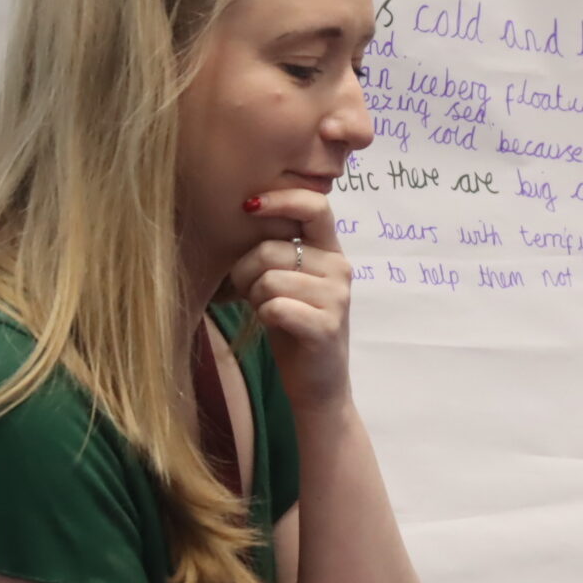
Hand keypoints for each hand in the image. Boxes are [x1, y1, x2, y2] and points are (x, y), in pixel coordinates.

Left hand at [229, 188, 353, 407]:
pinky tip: (275, 326)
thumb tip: (242, 214)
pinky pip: (275, 307)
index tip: (248, 206)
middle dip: (245, 271)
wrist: (318, 384)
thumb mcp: (288, 280)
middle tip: (249, 291)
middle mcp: (340, 268)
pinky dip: (264, 317)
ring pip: (269, 279)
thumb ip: (277, 249)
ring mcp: (337, 298)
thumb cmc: (294, 326)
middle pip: (271, 249)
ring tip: (266, 310)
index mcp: (331, 251)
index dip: (281, 199)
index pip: (316, 205)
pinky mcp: (326, 326)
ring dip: (254, 298)